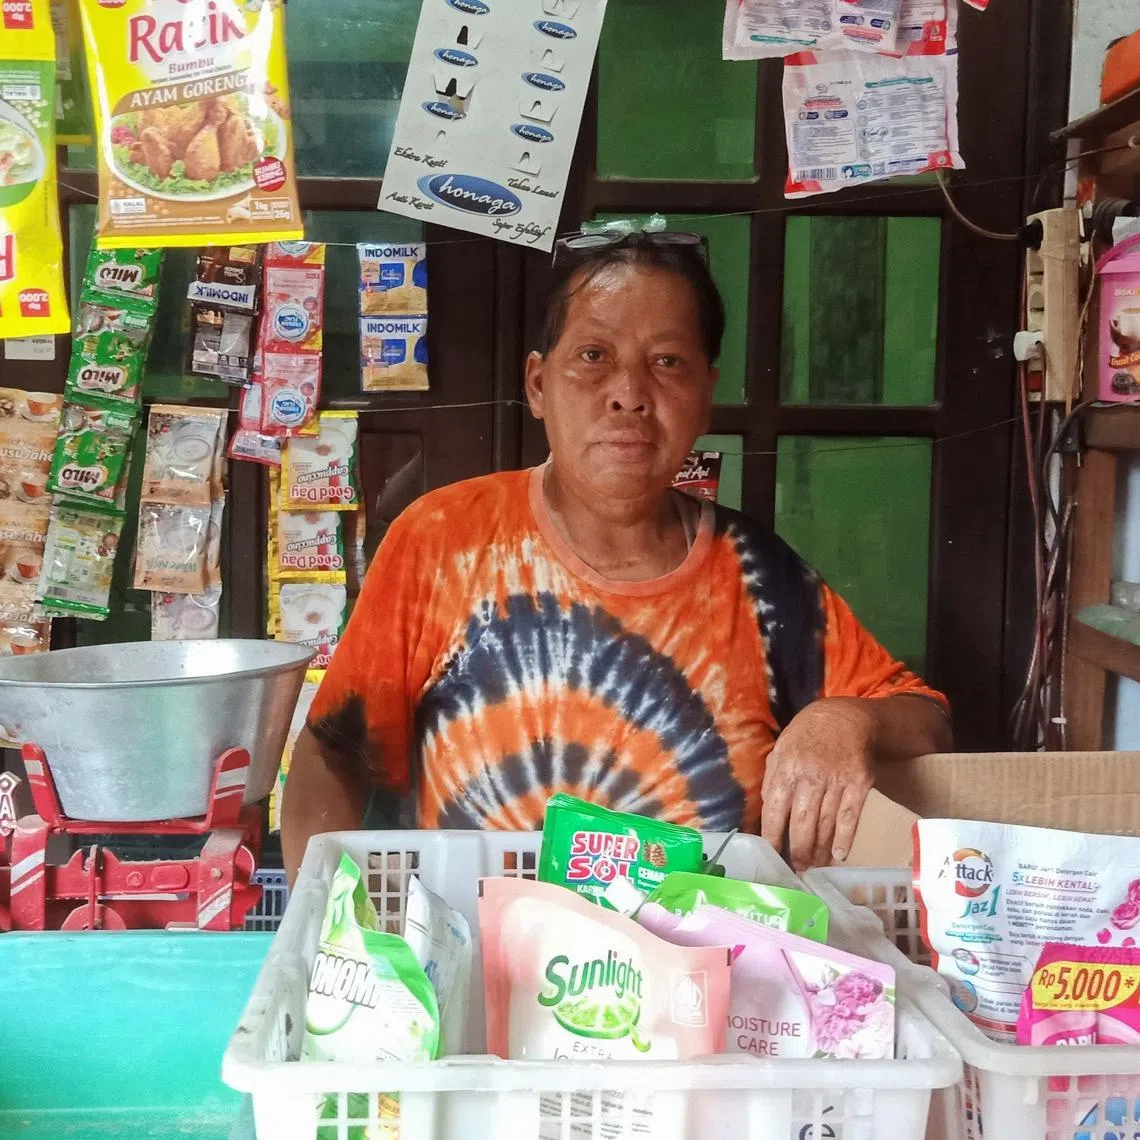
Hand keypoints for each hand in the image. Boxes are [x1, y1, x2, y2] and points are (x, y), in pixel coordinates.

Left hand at [760, 698, 874, 871]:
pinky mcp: (859, 783)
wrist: (846, 718)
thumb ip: (773, 778)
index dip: (773, 835)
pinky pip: (850, 816)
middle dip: (798, 850)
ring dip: (819, 850)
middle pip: (802, 822)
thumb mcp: (782, 748)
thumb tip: (766, 809)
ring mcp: (837, 780)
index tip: (772, 854)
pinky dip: (845, 838)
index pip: (775, 809)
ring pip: (826, 823)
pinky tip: (839, 854)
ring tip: (814, 867)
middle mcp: (811, 776)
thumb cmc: (808, 735)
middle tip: (797, 869)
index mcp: (786, 768)